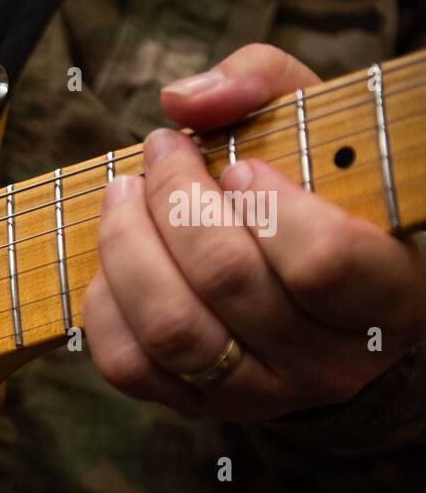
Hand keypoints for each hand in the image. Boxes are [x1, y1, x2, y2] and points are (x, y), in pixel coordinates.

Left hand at [83, 43, 425, 420]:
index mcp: (387, 296)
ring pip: (170, 326)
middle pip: (226, 281)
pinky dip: (105, 305)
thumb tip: (182, 101)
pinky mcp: (195, 406)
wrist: (318, 296)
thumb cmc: (320, 193)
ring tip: (122, 193)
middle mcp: (328, 361)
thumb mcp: (320, 127)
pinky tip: (116, 261)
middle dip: (174, 200)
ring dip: (127, 246)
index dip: (264, 204)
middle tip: (161, 152)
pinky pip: (129, 365)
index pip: (321, 262)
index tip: (236, 164)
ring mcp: (259, 394)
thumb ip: (264, 85)